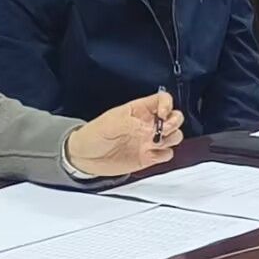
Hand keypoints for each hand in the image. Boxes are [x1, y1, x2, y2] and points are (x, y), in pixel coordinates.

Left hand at [63, 92, 183, 177]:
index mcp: (138, 110)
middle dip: (173, 123)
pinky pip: (167, 155)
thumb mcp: (108, 124)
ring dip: (171, 139)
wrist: (83, 158)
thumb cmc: (92, 135)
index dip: (167, 104)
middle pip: (174, 118)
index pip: (162, 100)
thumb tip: (147, 127)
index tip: (163, 114)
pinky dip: (165, 154)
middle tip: (161, 130)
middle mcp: (147, 124)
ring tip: (156, 143)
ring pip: (174, 136)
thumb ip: (130, 124)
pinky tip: (153, 154)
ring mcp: (149, 141)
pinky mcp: (148, 157)